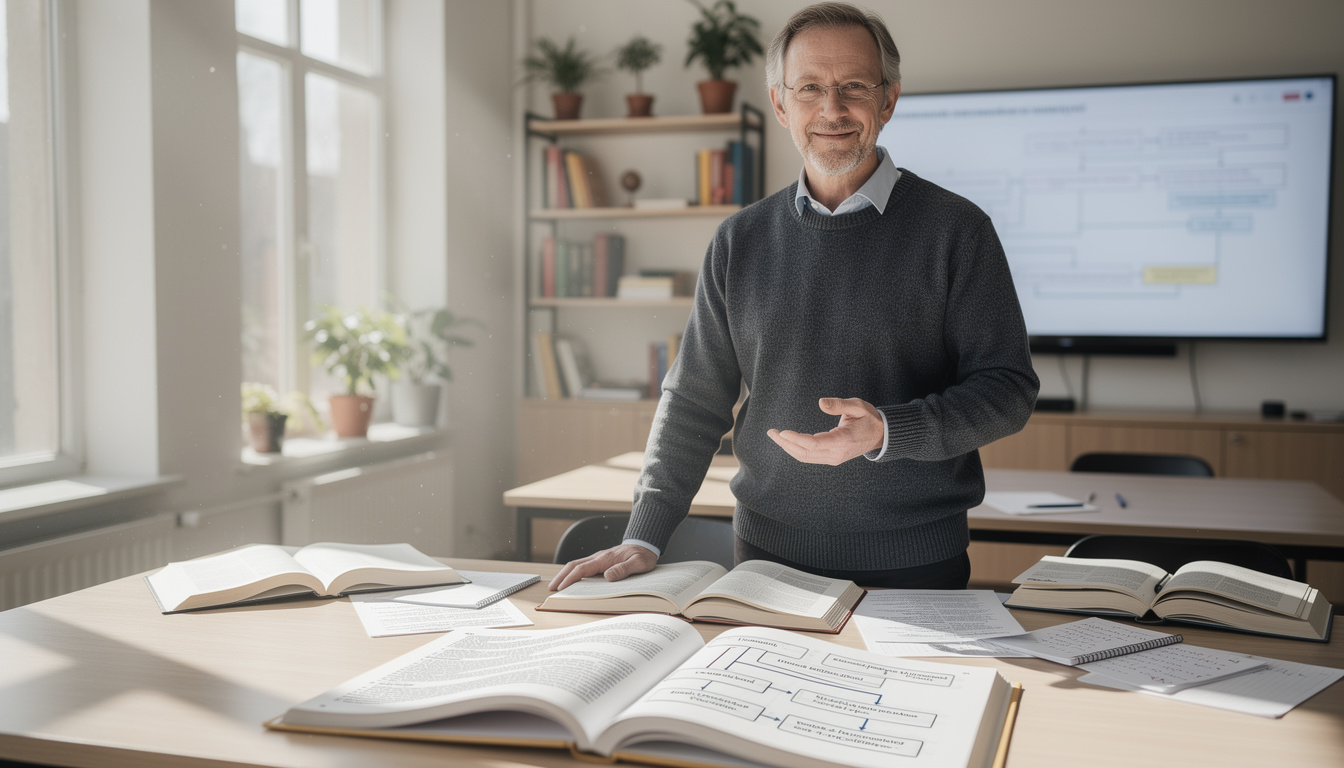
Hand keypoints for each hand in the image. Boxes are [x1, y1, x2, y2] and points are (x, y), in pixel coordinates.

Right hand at [548, 543, 658, 591]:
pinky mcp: (600, 561)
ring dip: (565, 574)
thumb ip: (624, 569)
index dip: (570, 579)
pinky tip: (571, 581)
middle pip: (574, 565)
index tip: (561, 588)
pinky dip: (573, 573)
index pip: (582, 569)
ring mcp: (598, 559)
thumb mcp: (639, 563)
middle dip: (561, 576)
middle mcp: (598, 557)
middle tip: (551, 589)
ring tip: (557, 586)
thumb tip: (608, 576)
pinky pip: (583, 566)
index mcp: (605, 558)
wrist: (645, 545)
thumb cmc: (643, 555)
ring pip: (576, 565)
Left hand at [767, 397, 884, 464]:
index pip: (814, 444)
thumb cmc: (868, 418)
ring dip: (788, 447)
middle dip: (786, 443)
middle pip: (805, 452)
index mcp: (843, 440)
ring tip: (775, 436)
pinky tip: (787, 441)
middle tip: (771, 433)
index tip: (783, 432)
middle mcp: (836, 453)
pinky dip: (796, 449)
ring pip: (805, 457)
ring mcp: (833, 458)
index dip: (797, 439)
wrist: (880, 436)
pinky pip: (809, 456)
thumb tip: (820, 402)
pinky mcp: (831, 458)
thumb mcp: (858, 406)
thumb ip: (839, 404)